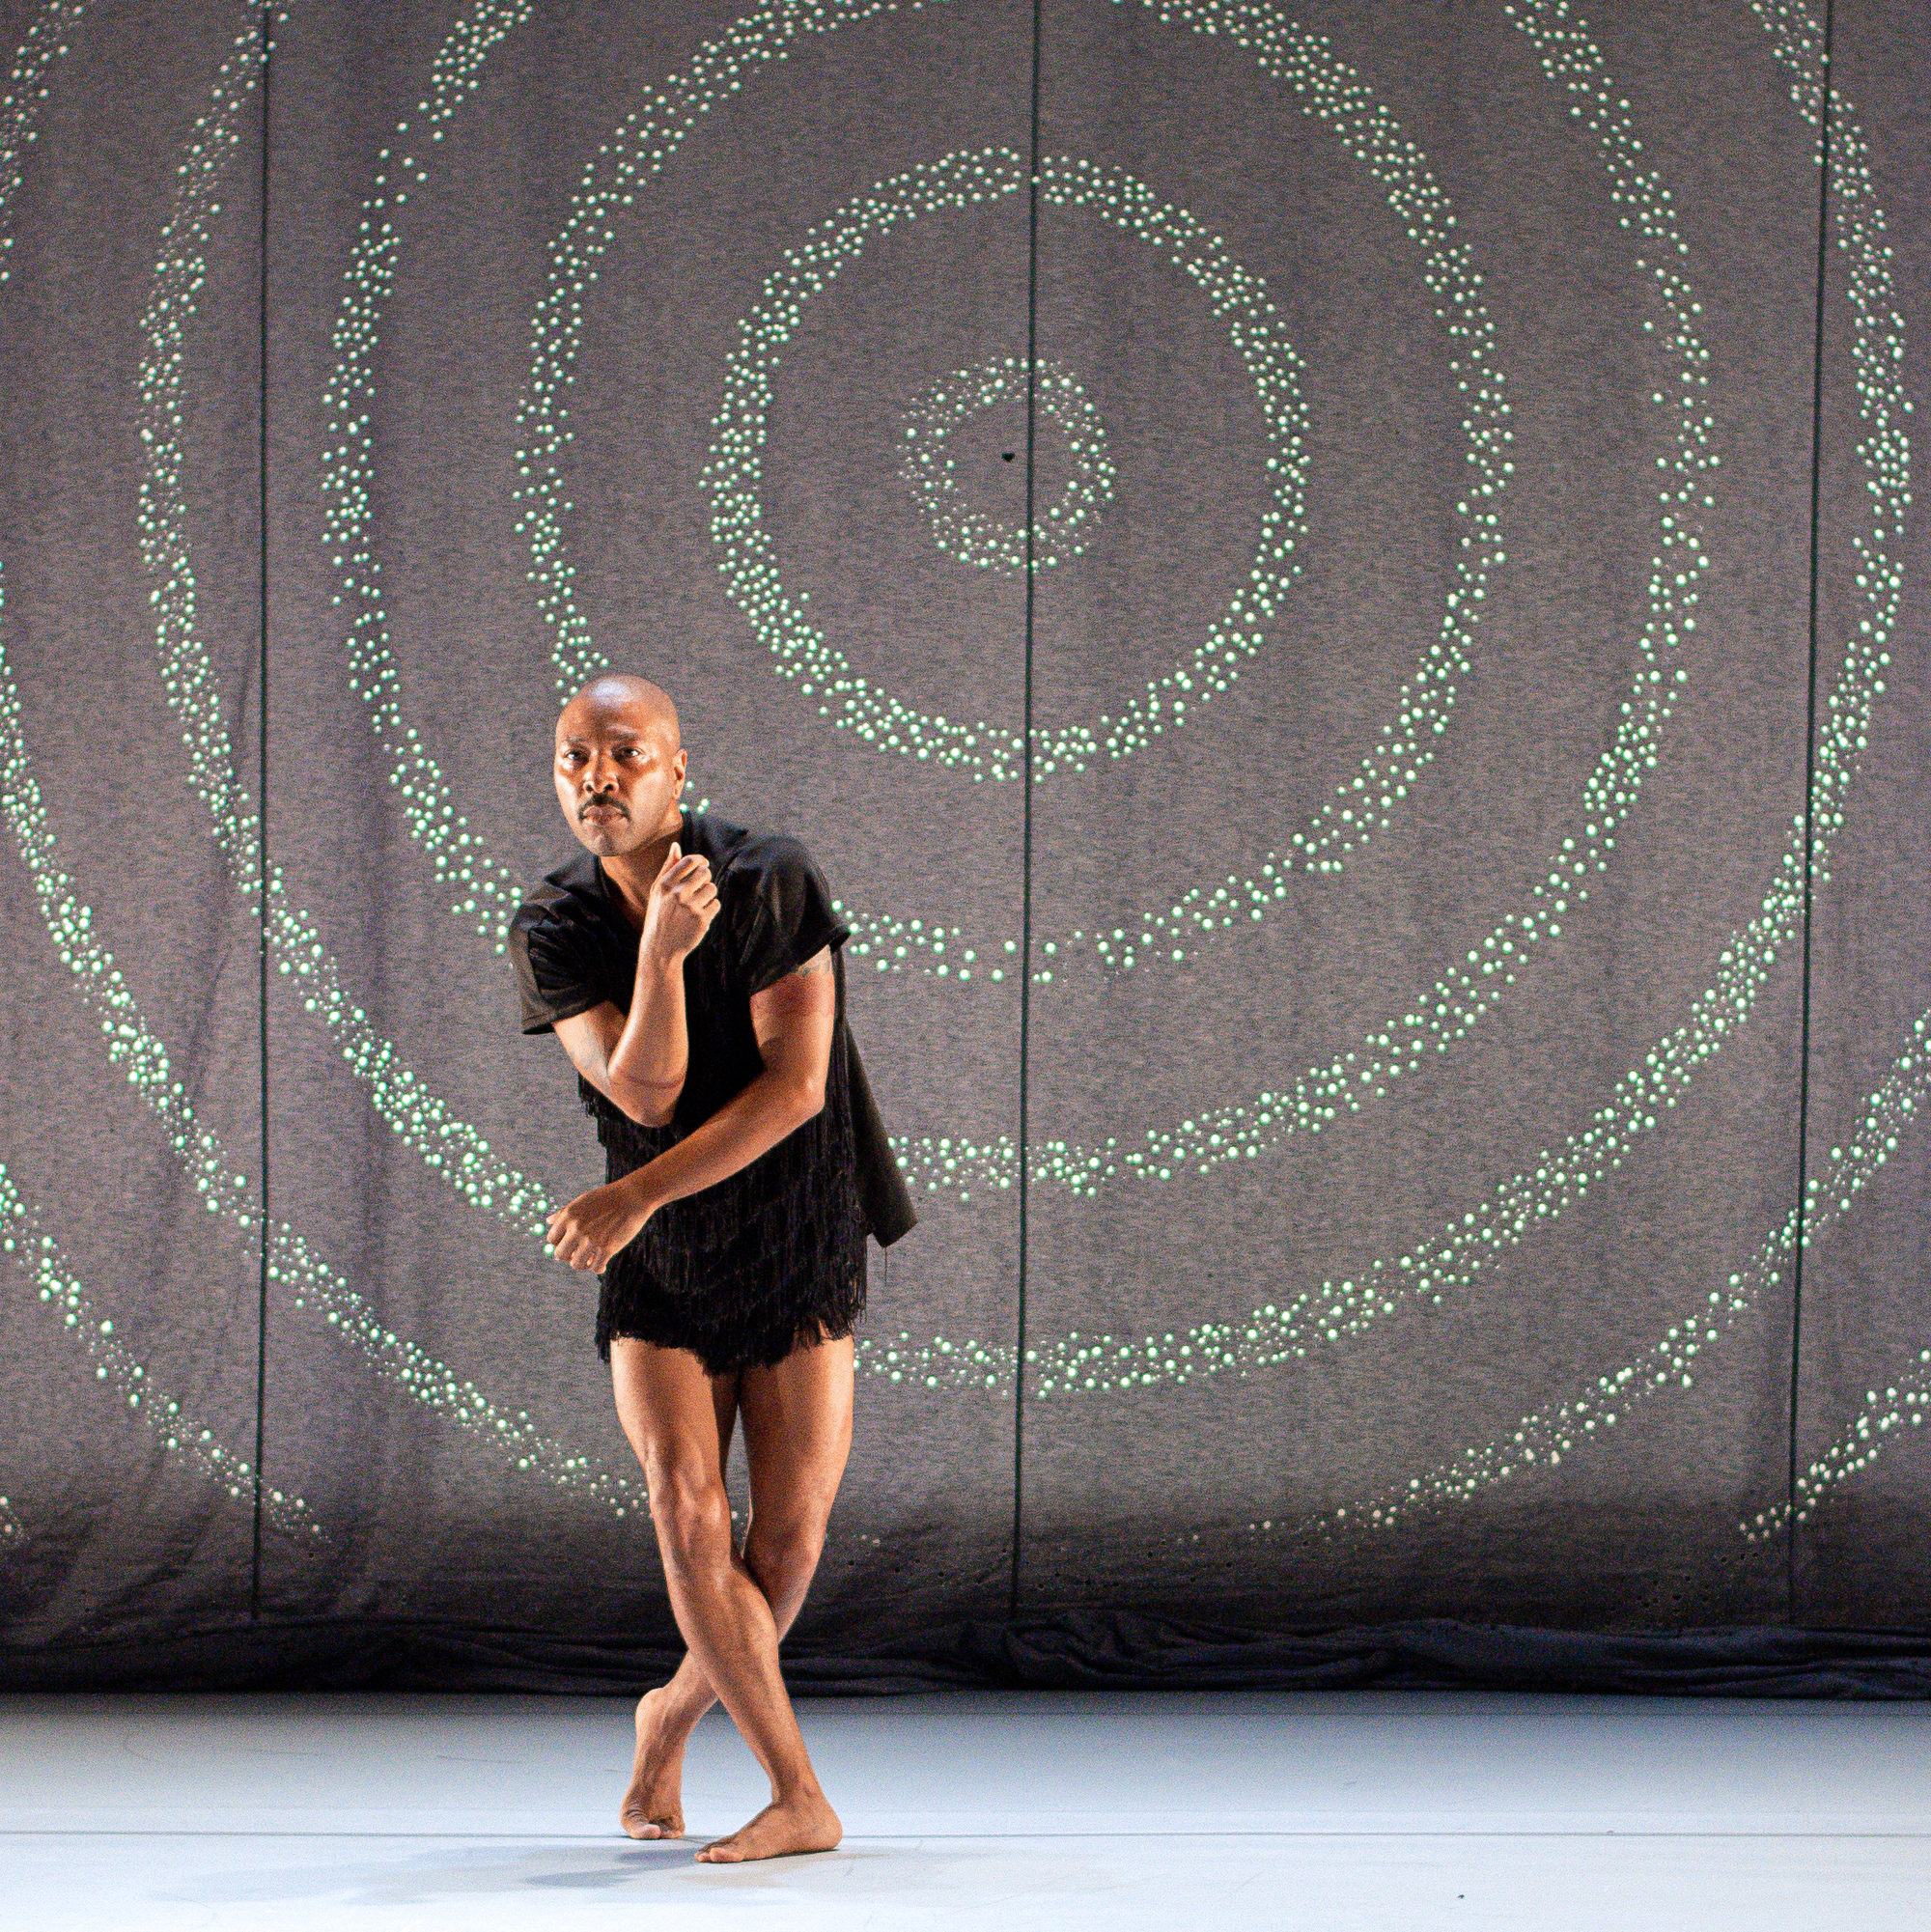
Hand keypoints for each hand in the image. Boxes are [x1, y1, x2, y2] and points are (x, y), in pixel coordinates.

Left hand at [544, 1177, 654, 1272]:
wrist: (633, 1197)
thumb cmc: (607, 1198)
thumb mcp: (582, 1201)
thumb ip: (564, 1213)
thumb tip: (548, 1222)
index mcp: (568, 1216)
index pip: (552, 1239)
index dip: (560, 1243)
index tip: (569, 1243)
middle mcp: (577, 1229)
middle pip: (560, 1255)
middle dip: (568, 1256)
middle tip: (578, 1252)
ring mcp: (591, 1240)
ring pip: (576, 1265)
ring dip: (583, 1263)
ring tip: (590, 1258)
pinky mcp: (607, 1249)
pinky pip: (596, 1268)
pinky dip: (599, 1268)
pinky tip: (603, 1262)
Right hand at [641, 841, 718, 965]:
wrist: (661, 948)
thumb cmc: (659, 915)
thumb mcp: (657, 891)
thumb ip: (668, 867)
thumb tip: (676, 845)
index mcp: (665, 884)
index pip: (690, 861)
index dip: (700, 860)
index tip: (703, 864)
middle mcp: (677, 894)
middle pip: (704, 873)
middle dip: (705, 878)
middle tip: (699, 887)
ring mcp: (690, 907)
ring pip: (712, 888)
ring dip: (709, 894)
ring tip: (698, 903)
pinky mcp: (702, 920)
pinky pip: (716, 904)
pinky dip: (711, 908)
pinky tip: (700, 915)